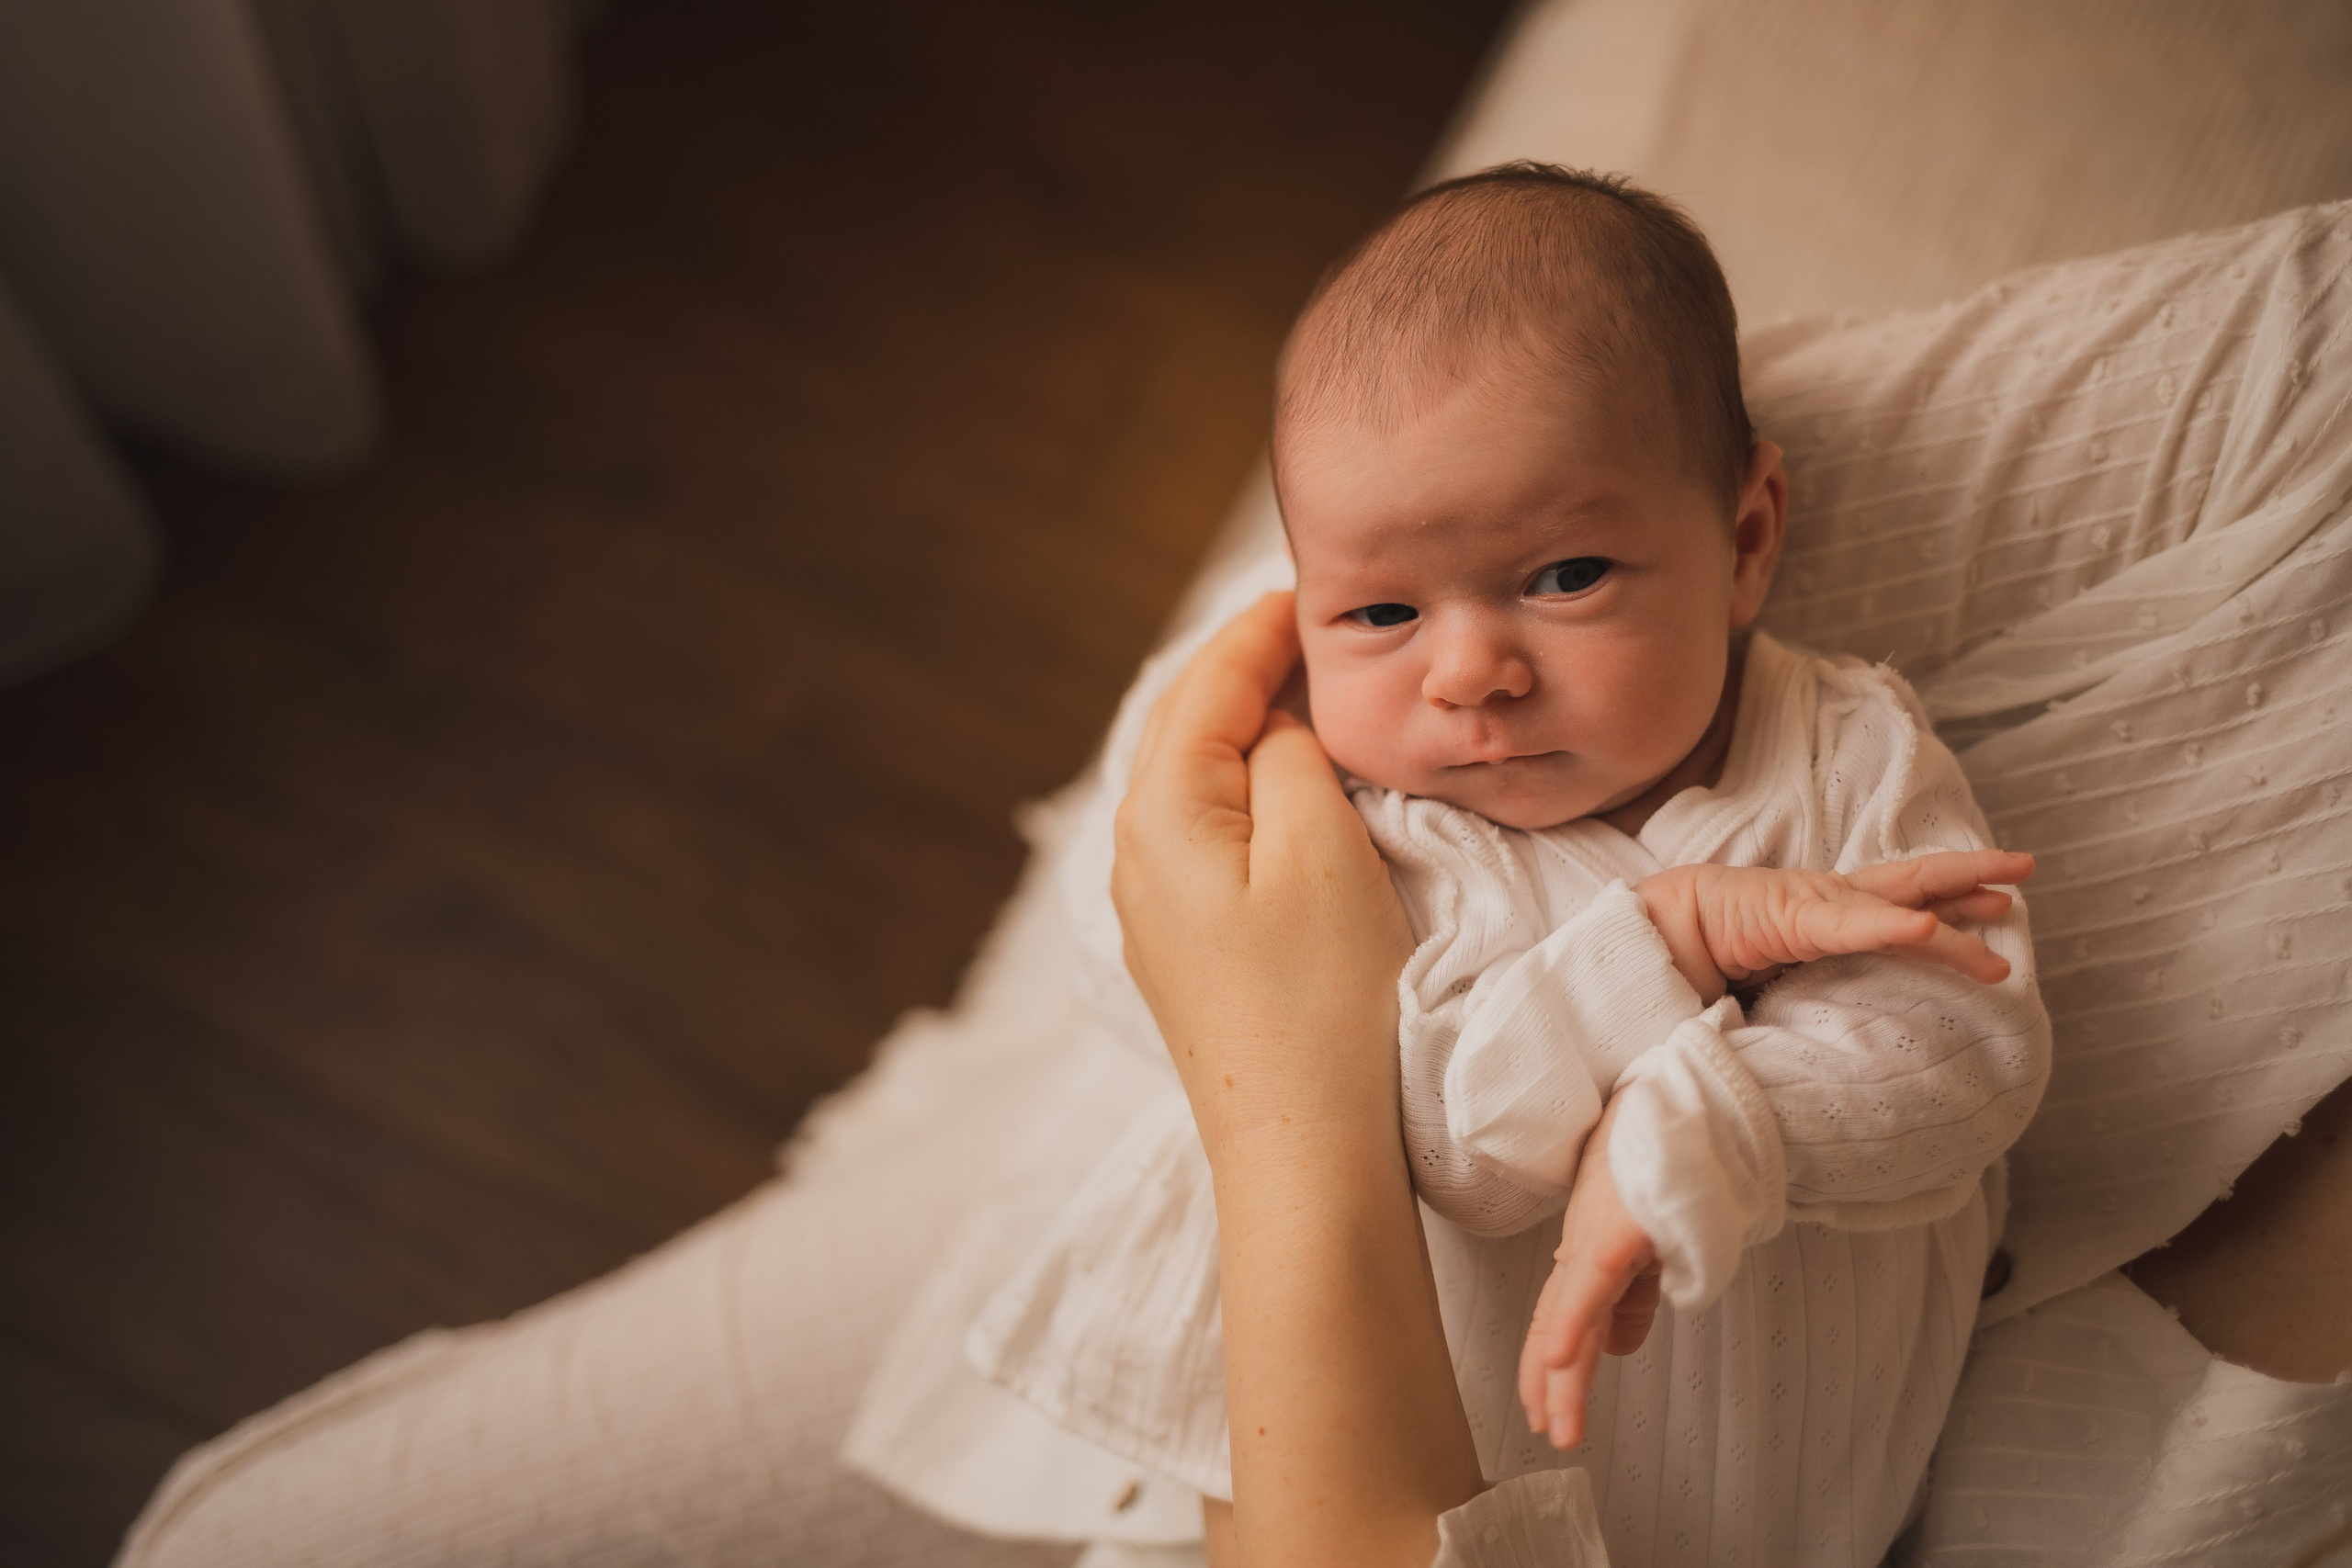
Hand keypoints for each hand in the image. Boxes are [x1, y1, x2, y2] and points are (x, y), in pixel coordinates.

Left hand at [1118, 592, 1485, 1563]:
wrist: (1303, 1155)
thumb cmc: (1323, 1000)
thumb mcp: (1318, 848)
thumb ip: (1286, 754)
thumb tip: (1271, 716)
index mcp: (1158, 811)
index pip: (1205, 682)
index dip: (1261, 627)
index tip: (1315, 586)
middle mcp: (1134, 851)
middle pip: (1183, 723)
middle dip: (1243, 666)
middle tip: (1314, 624)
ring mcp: (1152, 906)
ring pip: (1191, 777)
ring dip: (1242, 724)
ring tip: (1308, 689)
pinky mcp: (1185, 949)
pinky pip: (1205, 830)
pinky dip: (1244, 784)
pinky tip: (1287, 784)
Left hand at [1517, 1102, 1658, 1449]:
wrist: (1700, 1099)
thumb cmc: (1673, 1154)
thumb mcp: (1653, 1238)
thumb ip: (1635, 1294)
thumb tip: (1618, 1351)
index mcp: (1593, 1247)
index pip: (1562, 1317)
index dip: (1550, 1365)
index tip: (1542, 1411)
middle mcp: (1588, 1241)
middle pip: (1560, 1321)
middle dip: (1551, 1382)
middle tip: (1545, 1430)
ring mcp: (1601, 1229)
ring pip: (1572, 1311)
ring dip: (1561, 1371)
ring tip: (1552, 1419)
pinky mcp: (1621, 1221)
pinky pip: (1594, 1279)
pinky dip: (1574, 1319)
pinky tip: (1560, 1355)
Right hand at [1633, 849, 2032, 1003]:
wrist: (1644, 942)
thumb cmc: (1699, 964)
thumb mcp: (1770, 990)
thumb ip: (1806, 1003)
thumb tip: (1836, 1045)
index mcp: (1822, 920)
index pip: (1896, 903)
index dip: (1948, 899)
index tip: (1998, 904)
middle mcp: (1826, 902)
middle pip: (1912, 882)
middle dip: (1971, 874)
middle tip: (2027, 871)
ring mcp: (1811, 903)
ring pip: (1897, 895)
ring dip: (1956, 891)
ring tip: (2009, 896)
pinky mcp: (1789, 918)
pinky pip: (1849, 924)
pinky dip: (1891, 926)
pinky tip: (1930, 929)